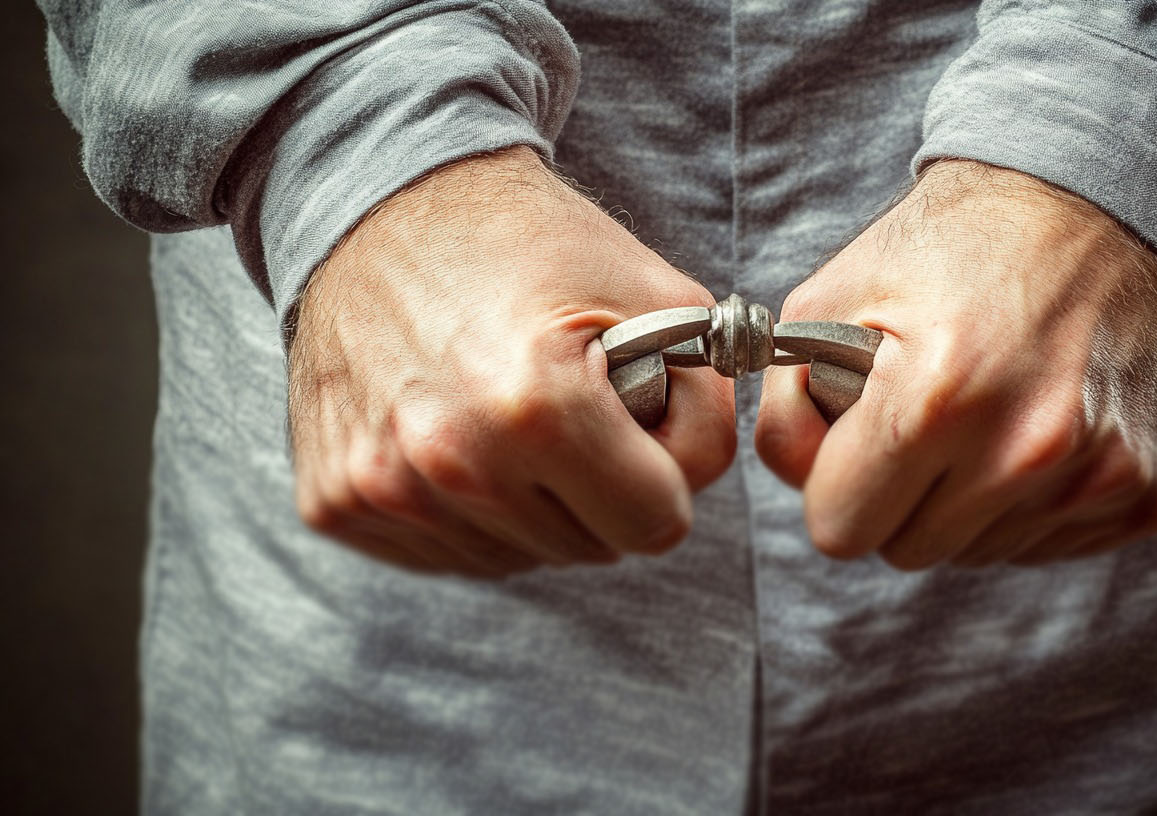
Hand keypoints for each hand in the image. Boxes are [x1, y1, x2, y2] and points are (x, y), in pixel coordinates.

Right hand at [288, 147, 734, 577]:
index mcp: (538, 408)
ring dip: (531, 505)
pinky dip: (465, 512)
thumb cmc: (528, 244)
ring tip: (505, 413)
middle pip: (589, 548)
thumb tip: (698, 480)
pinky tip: (452, 433)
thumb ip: (707, 403)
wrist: (379, 203)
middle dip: (598, 488)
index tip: (637, 422)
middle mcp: (452, 461)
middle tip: (568, 403)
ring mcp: (382, 490)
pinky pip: (445, 554)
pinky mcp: (334, 503)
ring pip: (517, 558)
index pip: (656, 525)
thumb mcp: (653, 295)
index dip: (663, 474)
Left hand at [756, 160, 1156, 568]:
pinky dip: (1032, 501)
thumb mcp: (833, 300)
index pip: (840, 532)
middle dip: (900, 495)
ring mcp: (1097, 477)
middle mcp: (1023, 450)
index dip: (837, 485)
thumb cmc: (951, 249)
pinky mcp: (1147, 493)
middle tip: (927, 414)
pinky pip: (1047, 546)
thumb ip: (788, 409)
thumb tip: (803, 484)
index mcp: (933, 400)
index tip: (859, 439)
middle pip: (908, 550)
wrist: (1098, 203)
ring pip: (978, 553)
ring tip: (991, 407)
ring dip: (968, 499)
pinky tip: (1044, 423)